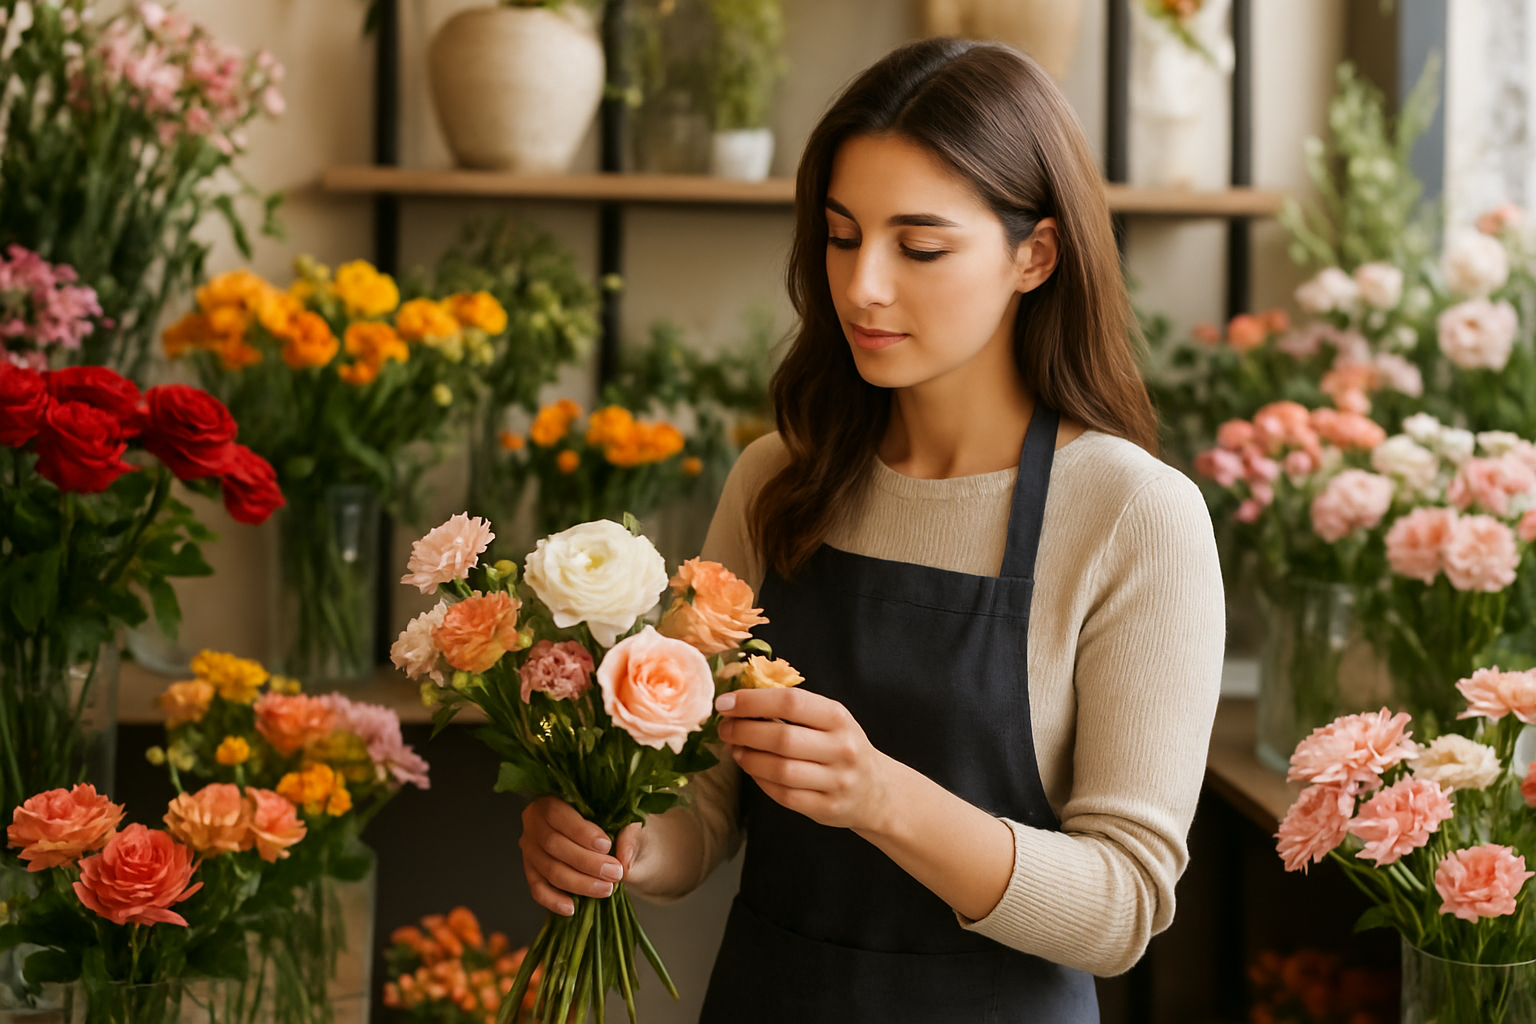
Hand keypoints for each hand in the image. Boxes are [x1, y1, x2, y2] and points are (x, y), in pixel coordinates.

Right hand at [518, 797, 642, 916]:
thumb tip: (625, 859)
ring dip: (578, 883)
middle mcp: (534, 823)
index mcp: (552, 800)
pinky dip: (554, 900)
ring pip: (548, 869)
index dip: (581, 832)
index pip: (560, 815)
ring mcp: (529, 848)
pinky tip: (573, 908)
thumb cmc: (612, 821)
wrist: (605, 836)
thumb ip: (628, 834)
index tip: (606, 846)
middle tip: (614, 873)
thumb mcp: (625, 819)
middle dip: (586, 862)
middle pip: (554, 845)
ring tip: (606, 889)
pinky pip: (538, 889)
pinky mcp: (531, 870)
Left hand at [716, 687, 894, 833]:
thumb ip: (793, 708)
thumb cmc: (840, 746)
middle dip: (744, 731)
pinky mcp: (826, 807)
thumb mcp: (829, 719)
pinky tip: (751, 769)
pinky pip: (783, 795)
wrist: (875, 790)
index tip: (726, 702)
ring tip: (734, 749)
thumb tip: (740, 699)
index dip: (753, 701)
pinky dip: (760, 781)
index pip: (791, 702)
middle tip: (725, 728)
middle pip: (782, 738)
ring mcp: (836, 781)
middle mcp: (841, 748)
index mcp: (838, 717)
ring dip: (748, 758)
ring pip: (780, 770)